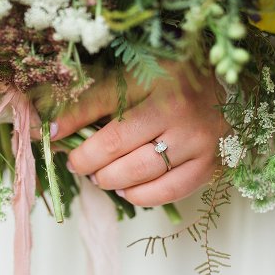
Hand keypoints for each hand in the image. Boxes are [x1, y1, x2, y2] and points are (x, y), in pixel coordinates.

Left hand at [48, 64, 228, 206]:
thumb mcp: (131, 79)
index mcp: (158, 83)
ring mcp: (200, 142)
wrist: (224, 89)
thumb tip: (50, 129)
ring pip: (142, 173)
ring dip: (112, 180)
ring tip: (102, 176)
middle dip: (90, 162)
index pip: (105, 109)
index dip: (74, 129)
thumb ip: (91, 102)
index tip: (54, 138)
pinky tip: (128, 189)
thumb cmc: (169, 80)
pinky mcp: (211, 165)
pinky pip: (169, 192)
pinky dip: (141, 196)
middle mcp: (182, 113)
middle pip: (120, 148)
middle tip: (80, 164)